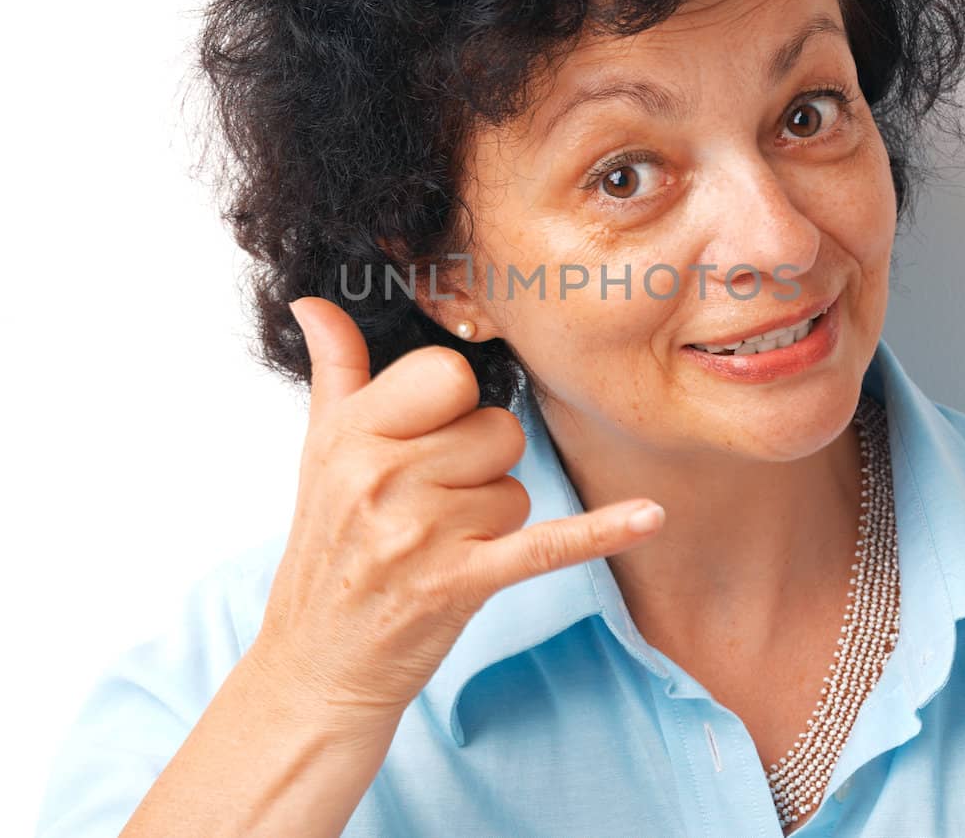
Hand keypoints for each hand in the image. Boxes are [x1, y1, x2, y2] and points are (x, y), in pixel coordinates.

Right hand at [247, 296, 665, 730]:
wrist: (318, 664)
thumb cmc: (328, 550)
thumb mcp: (318, 455)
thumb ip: (335, 370)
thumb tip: (316, 301)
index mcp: (351, 434)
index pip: (448, 374)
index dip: (455, 401)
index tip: (434, 431)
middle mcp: (383, 477)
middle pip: (497, 429)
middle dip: (483, 462)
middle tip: (435, 500)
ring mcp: (423, 533)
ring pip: (518, 487)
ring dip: (496, 518)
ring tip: (442, 543)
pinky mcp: (462, 583)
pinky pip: (548, 542)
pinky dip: (601, 532)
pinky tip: (648, 516)